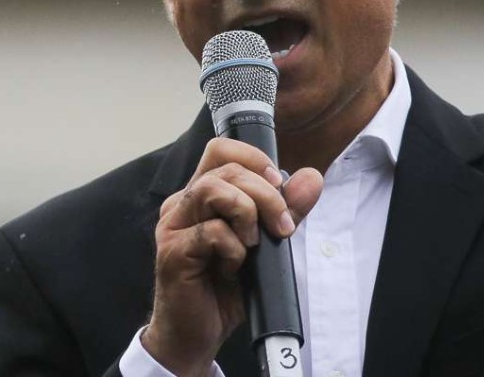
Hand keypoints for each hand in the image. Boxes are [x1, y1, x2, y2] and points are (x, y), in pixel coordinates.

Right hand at [142, 138, 322, 375]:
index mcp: (202, 195)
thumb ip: (286, 209)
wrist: (199, 333)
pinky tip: (234, 267)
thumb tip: (312, 178)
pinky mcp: (171, 252)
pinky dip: (234, 248)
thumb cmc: (227, 286)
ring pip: (212, 190)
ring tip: (254, 242)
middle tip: (282, 226)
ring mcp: (173, 226)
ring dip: (247, 212)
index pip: (221, 150)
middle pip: (226, 170)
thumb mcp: (266, 242)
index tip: (278, 184)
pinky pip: (210, 232)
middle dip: (266, 194)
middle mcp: (182, 203)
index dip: (253, 158)